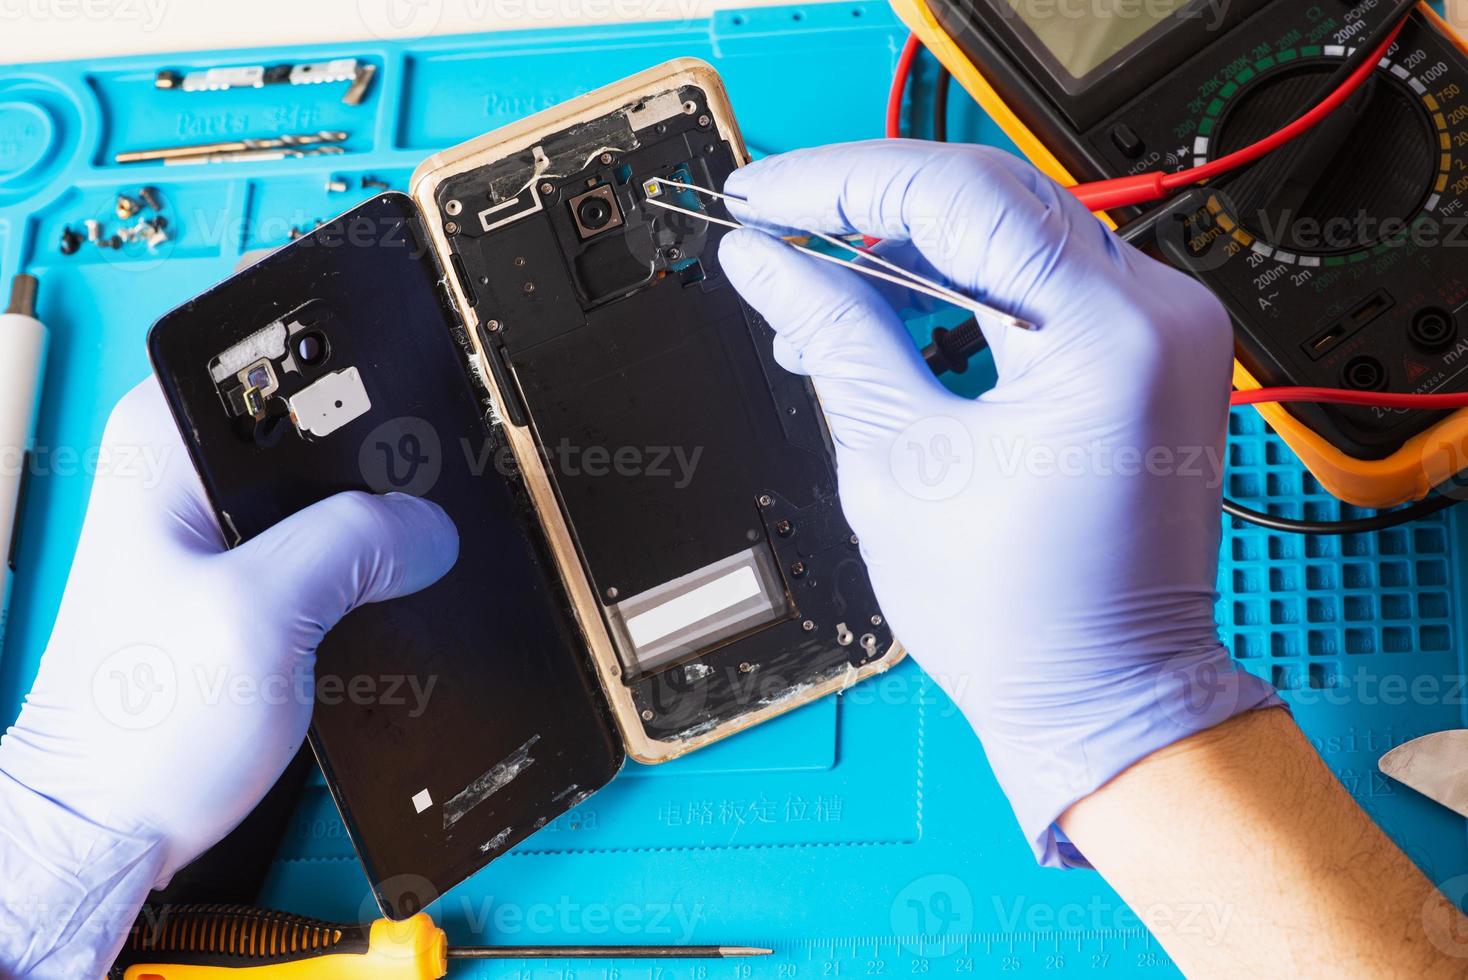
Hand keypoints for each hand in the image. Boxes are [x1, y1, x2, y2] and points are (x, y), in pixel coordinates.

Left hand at [0, 378, 457, 977]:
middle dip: (382, 439)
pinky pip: (326, 531)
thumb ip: (355, 542)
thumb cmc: (142, 725)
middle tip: (437, 476)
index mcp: (165, 440)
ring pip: (329, 474)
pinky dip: (365, 551)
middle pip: (313, 407)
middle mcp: (183, 465)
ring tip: (420, 535)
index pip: (267, 341)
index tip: (423, 363)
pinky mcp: (244, 570)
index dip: (352, 346)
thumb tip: (430, 522)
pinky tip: (394, 575)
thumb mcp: (262, 612)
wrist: (111, 820)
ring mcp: (214, 519)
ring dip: (378, 505)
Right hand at [719, 141, 1278, 866]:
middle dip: (864, 205)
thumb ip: (834, 336)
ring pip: (1009, 230)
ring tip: (814, 288)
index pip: (957, 197)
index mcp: (1106, 339)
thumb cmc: (1023, 618)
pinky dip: (956, 285)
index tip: (761, 195)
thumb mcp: (899, 464)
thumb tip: (766, 262)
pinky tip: (885, 310)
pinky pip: (1037, 279)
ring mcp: (1161, 329)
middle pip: (988, 198)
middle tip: (772, 222)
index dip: (839, 183)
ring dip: (904, 247)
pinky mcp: (1144, 351)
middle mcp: (1156, 315)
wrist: (1106, 693)